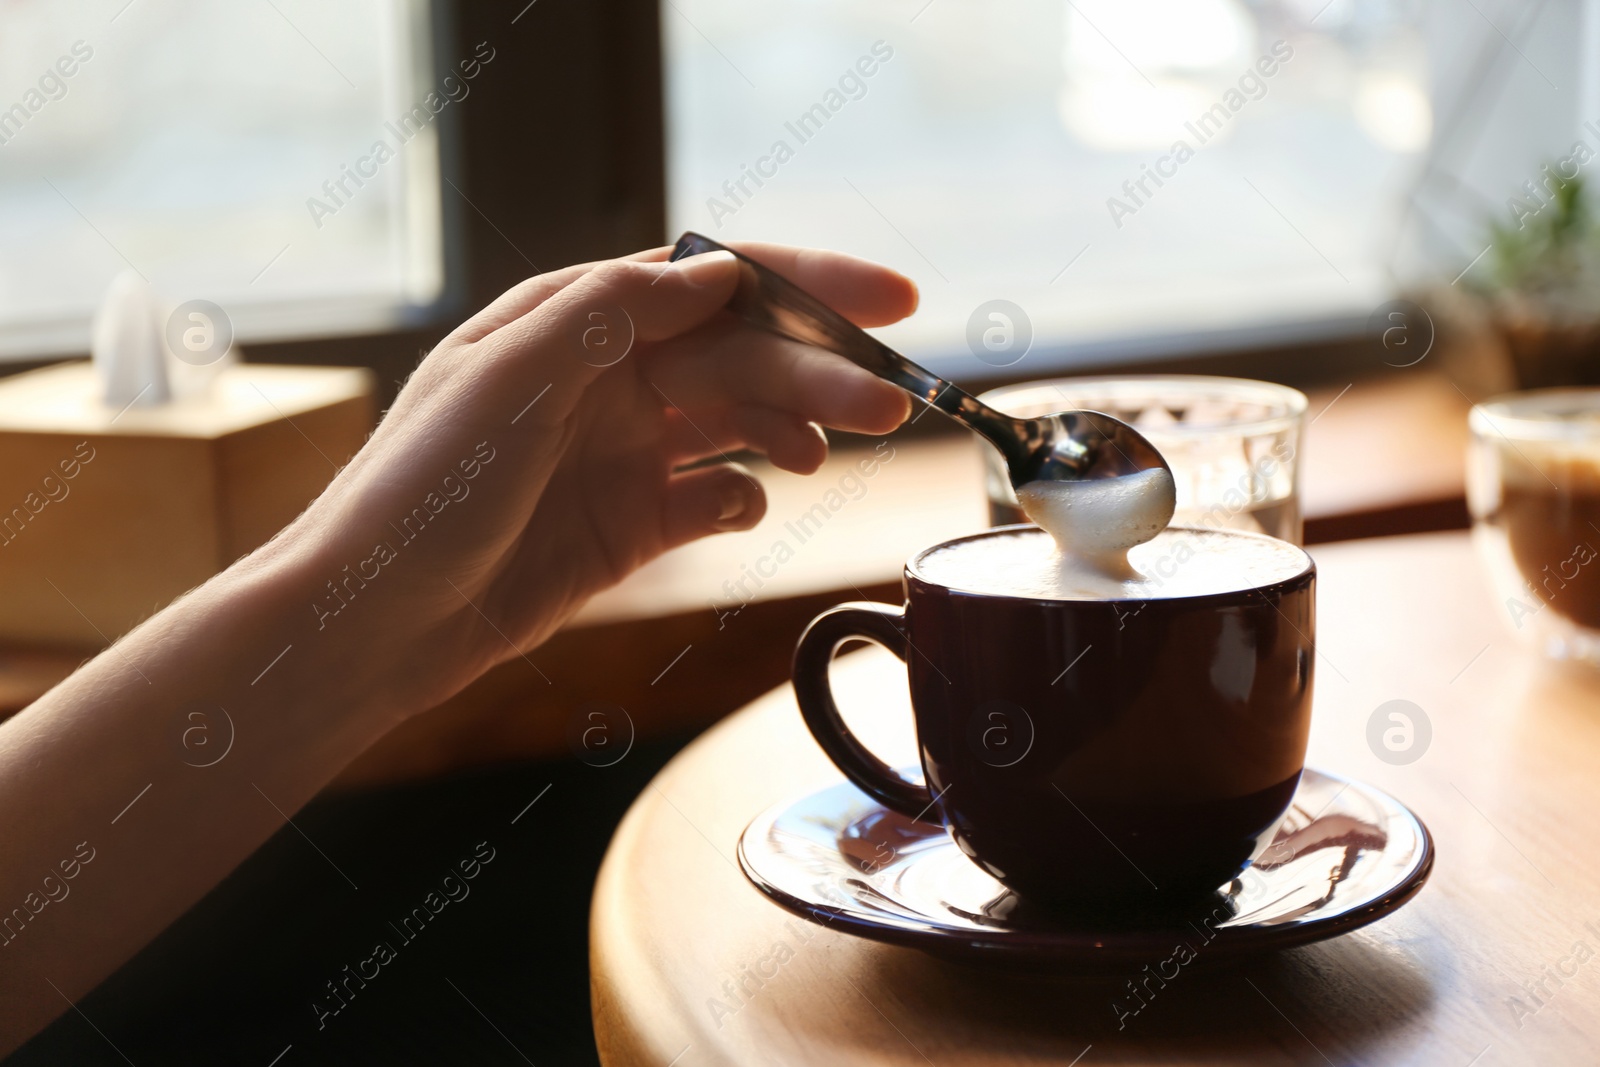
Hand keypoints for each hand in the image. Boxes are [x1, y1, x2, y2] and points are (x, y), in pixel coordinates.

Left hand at [281, 243, 917, 717]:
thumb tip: (716, 273)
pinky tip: (753, 502)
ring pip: (740, 421)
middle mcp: (608, 378)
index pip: (712, 282)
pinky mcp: (631, 525)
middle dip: (820, 369)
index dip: (805, 282)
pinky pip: (713, 498)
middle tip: (892, 401)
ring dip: (800, 428)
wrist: (376, 619)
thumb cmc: (422, 487)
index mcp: (577, 319)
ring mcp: (624, 452)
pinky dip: (744, 497)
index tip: (891, 297)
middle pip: (742, 355)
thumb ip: (613, 315)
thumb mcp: (509, 376)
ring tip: (844, 447)